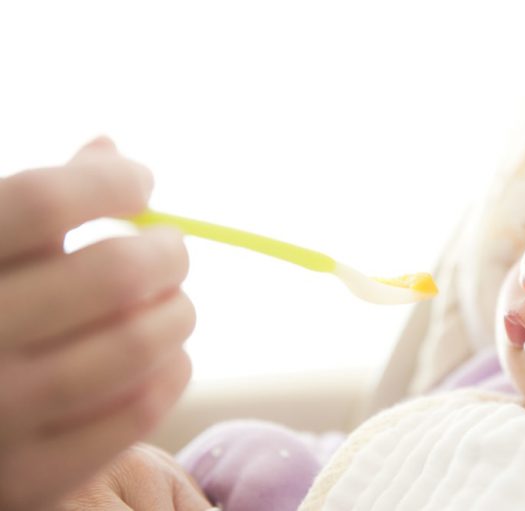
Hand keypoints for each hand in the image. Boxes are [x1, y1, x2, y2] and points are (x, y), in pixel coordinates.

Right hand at [0, 138, 195, 510]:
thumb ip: (33, 204)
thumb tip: (110, 148)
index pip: (44, 200)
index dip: (110, 182)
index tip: (142, 182)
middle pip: (111, 274)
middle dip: (166, 251)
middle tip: (173, 247)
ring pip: (136, 345)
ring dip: (178, 313)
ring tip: (176, 301)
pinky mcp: (30, 474)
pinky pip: (136, 414)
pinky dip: (173, 374)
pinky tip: (171, 355)